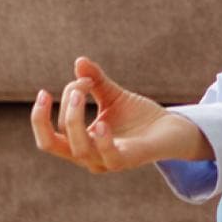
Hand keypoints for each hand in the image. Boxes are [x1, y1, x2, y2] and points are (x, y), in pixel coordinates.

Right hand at [31, 57, 209, 173]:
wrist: (171, 129)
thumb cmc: (138, 116)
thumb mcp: (113, 96)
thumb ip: (95, 81)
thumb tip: (79, 60)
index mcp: (80, 142)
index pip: (52, 130)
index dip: (57, 103)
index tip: (80, 79)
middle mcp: (88, 156)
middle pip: (51, 144)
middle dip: (50, 116)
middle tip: (73, 88)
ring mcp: (106, 161)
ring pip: (79, 149)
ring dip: (75, 120)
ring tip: (81, 92)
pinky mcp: (128, 160)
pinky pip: (110, 157)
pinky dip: (103, 141)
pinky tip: (103, 123)